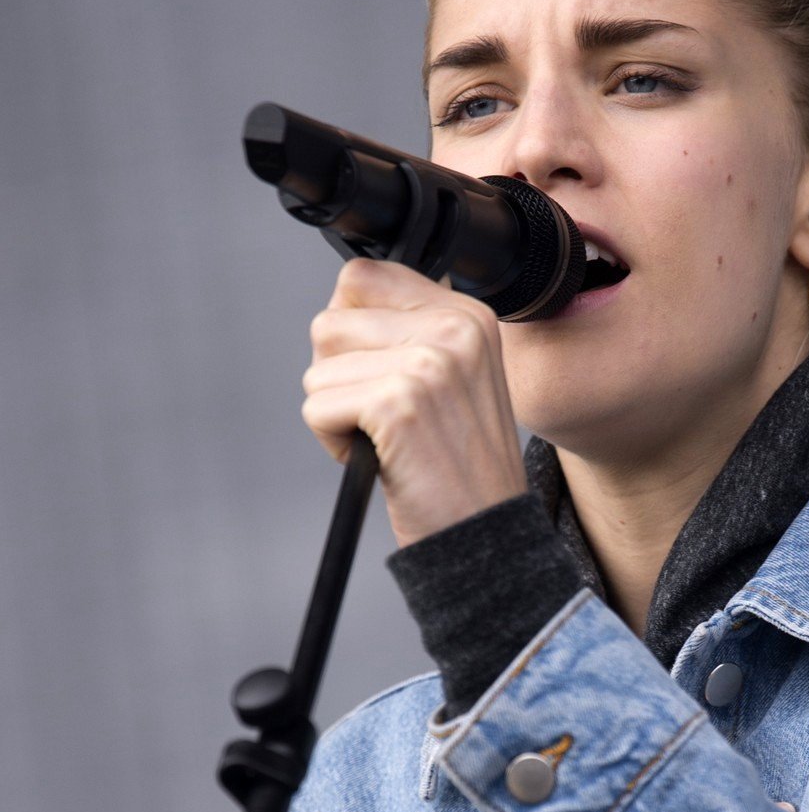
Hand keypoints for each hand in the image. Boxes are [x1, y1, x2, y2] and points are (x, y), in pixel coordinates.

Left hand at [301, 257, 527, 547]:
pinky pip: (317, 407)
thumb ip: (409, 330)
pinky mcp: (398, 404)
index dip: (351, 334)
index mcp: (468, 314)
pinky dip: (334, 442)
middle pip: (330, 322)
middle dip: (339, 377)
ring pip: (319, 368)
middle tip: (385, 417)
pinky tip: (380, 458)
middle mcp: (454, 329)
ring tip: (387, 439)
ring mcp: (429, 364)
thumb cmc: (460, 465)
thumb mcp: (454, 378)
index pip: (361, 278)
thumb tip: (341, 302)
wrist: (486, 533)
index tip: (383, 376)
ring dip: (337, 412)